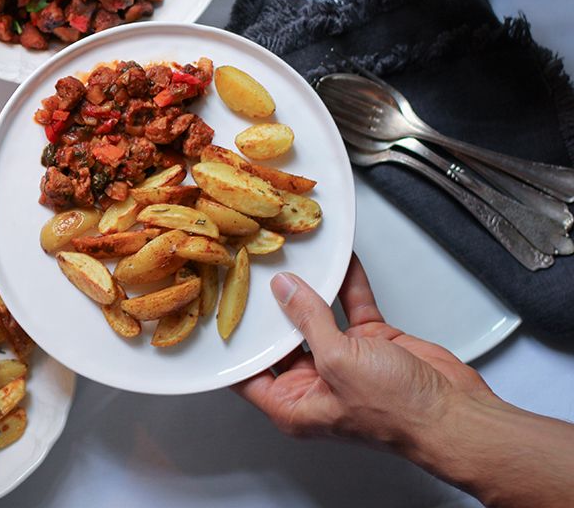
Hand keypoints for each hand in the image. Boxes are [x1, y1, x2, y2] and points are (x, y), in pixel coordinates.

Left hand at [231, 254, 495, 449]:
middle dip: (271, 307)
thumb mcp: (338, 362)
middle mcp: (315, 384)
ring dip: (310, 289)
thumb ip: (308, 321)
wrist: (456, 415)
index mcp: (294, 405)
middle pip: (281, 338)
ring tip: (291, 260)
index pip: (248, 374)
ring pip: (316, 316)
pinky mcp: (371, 343)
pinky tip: (338, 261)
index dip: (234, 345)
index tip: (219, 311)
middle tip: (252, 273)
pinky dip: (346, 283)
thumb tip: (285, 292)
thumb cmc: (399, 414)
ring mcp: (344, 361)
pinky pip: (351, 306)